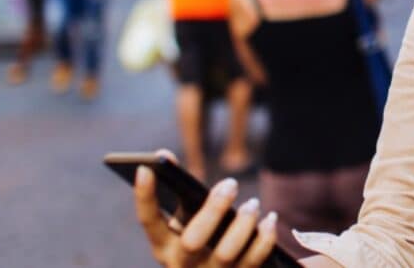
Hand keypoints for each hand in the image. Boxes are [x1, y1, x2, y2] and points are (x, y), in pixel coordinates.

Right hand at [134, 151, 277, 266]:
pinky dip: (265, 239)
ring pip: (226, 253)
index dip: (143, 196)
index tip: (145, 168)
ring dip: (244, 224)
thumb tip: (163, 156)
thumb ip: (180, 191)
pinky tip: (270, 221)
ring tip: (253, 204)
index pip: (148, 221)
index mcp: (164, 246)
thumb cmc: (203, 240)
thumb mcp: (187, 221)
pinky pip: (254, 261)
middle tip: (231, 184)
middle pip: (193, 241)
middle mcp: (182, 265)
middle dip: (213, 209)